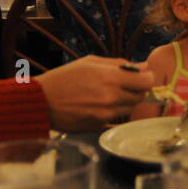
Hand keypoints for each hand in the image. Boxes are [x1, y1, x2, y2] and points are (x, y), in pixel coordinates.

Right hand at [37, 56, 153, 130]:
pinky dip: (112, 112)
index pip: (146, 81)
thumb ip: (118, 64)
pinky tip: (97, 105)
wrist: (41, 101)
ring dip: (124, 101)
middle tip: (123, 84)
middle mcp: (111, 97)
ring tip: (106, 94)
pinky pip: (116, 118)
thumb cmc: (64, 78)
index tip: (141, 76)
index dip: (146, 78)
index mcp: (110, 77)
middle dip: (136, 89)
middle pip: (140, 96)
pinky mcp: (99, 126)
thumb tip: (142, 66)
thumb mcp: (90, 62)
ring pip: (130, 108)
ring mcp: (106, 114)